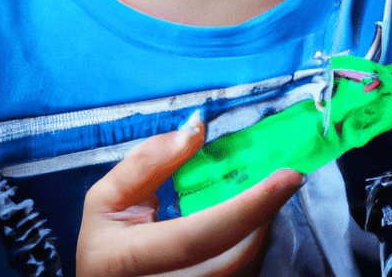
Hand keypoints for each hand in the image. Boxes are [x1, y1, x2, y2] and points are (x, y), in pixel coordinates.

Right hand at [76, 112, 302, 276]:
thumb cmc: (105, 244)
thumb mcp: (108, 197)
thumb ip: (149, 160)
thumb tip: (196, 128)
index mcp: (126, 260)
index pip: (196, 236)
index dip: (246, 206)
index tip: (285, 176)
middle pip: (231, 260)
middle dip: (264, 216)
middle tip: (286, 179)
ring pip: (242, 272)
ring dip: (262, 231)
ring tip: (266, 196)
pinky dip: (252, 247)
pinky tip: (252, 222)